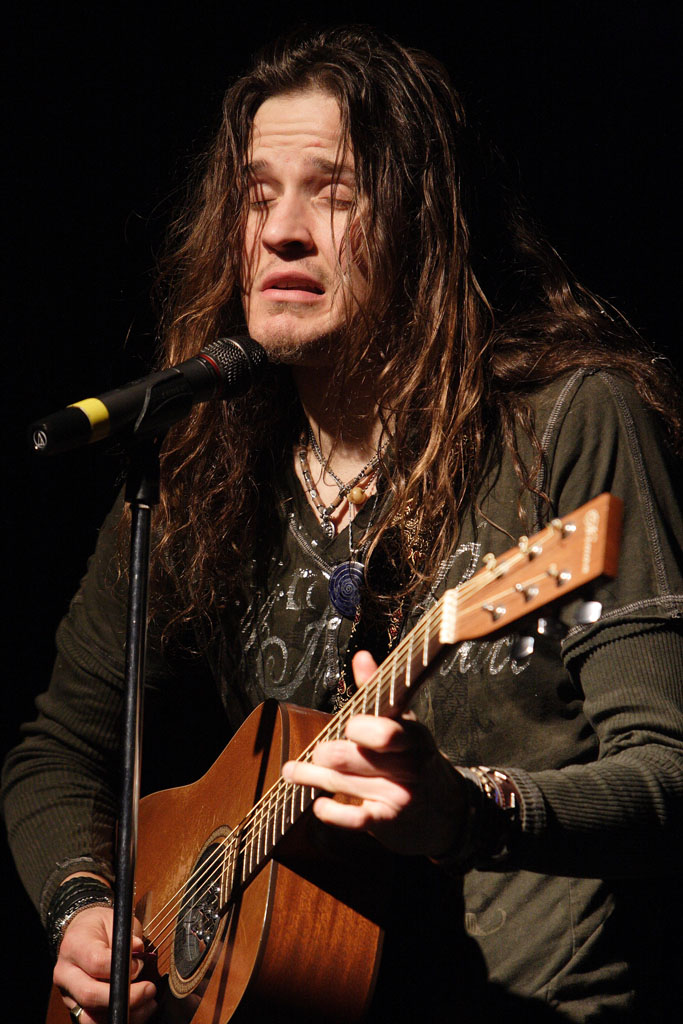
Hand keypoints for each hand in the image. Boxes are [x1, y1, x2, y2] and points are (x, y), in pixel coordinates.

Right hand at [54, 905, 156, 1023]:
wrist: (81, 934)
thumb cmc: (101, 927)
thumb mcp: (115, 921)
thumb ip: (127, 937)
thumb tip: (138, 952)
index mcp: (74, 946)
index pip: (95, 962)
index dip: (122, 967)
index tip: (140, 964)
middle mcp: (66, 974)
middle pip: (90, 995)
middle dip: (125, 997)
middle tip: (149, 989)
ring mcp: (68, 995)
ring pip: (91, 1017)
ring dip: (125, 1014)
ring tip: (148, 1004)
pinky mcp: (76, 1009)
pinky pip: (97, 1022)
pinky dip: (120, 1018)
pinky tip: (139, 1010)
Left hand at [282, 650, 466, 857]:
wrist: (445, 808)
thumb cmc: (414, 756)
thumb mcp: (403, 722)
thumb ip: (377, 690)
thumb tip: (360, 656)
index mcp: (412, 735)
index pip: (386, 732)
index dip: (361, 729)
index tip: (347, 725)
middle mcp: (408, 766)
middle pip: (357, 758)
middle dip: (329, 754)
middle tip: (317, 751)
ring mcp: (399, 796)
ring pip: (346, 783)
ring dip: (312, 778)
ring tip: (291, 771)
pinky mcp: (388, 821)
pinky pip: (354, 819)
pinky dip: (331, 811)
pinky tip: (318, 804)